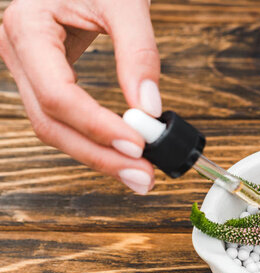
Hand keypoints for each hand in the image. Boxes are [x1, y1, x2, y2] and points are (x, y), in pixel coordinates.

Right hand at [0, 0, 160, 193]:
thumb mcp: (124, 2)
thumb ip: (139, 52)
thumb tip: (150, 108)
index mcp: (28, 26)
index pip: (57, 94)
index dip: (97, 126)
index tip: (138, 145)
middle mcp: (18, 52)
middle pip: (51, 122)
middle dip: (100, 155)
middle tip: (143, 177)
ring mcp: (28, 68)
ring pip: (55, 127)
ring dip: (98, 155)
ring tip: (138, 173)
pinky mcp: (45, 77)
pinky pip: (64, 118)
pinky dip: (94, 139)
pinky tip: (121, 153)